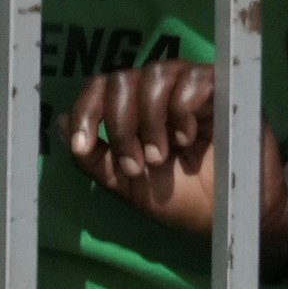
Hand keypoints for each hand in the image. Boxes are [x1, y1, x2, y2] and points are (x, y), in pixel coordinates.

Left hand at [67, 61, 280, 238]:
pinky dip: (182, 110)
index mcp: (137, 110)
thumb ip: (93, 157)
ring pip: (157, 74)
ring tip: (161, 155)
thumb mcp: (125, 183)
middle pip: (124, 78)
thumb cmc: (181, 199)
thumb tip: (59, 121)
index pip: (102, 86)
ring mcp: (196, 89)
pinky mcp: (228, 92)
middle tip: (137, 164)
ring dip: (150, 120)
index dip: (86, 109)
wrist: (229, 214)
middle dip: (120, 124)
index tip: (81, 145)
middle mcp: (163, 93)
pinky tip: (188, 139)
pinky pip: (195, 79)